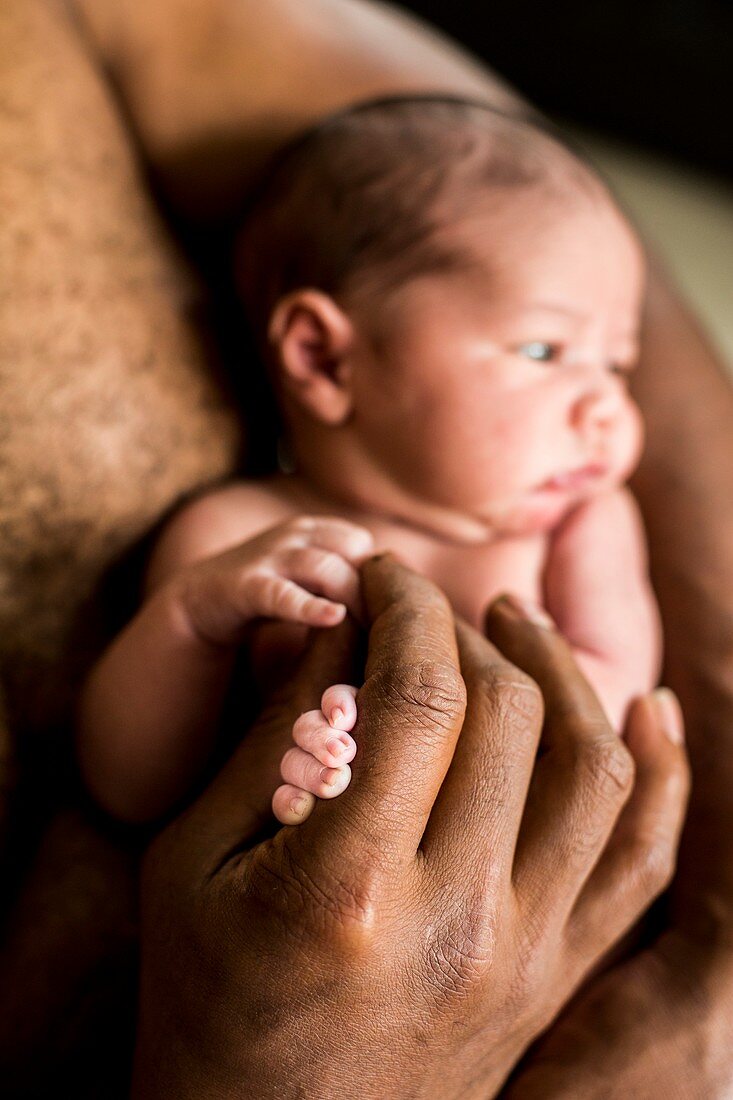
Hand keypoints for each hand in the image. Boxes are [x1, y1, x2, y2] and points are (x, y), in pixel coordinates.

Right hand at [132, 558, 688, 1098]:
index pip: (416, 698)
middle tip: (420, 602)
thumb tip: (343, 627)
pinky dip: (661, 773)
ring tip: (514, 621)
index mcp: (346, 890)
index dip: (406, 607)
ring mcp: (522, 957)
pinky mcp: (554, 979)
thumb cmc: (206, 999)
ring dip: (562, 673)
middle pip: (506, 716)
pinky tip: (646, 704)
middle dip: (461, 628)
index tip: (382, 574)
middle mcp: (456, 923)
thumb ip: (272, 738)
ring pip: (596, 772)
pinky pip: (641, 862)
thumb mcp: (194, 859)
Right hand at [172, 515, 373, 641]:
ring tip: (370, 629)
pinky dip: (310, 606)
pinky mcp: (246, 586)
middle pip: (351, 551)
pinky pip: (283, 594)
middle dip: (372, 587)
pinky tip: (333, 618)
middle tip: (388, 627)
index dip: (377, 573)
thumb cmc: (268, 593)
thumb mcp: (309, 578)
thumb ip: (344, 579)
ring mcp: (269, 559)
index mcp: (311, 531)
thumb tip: (395, 600)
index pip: (360, 542)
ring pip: (325, 568)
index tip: (388, 610)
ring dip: (352, 597)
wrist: (199, 601)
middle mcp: (293, 537)